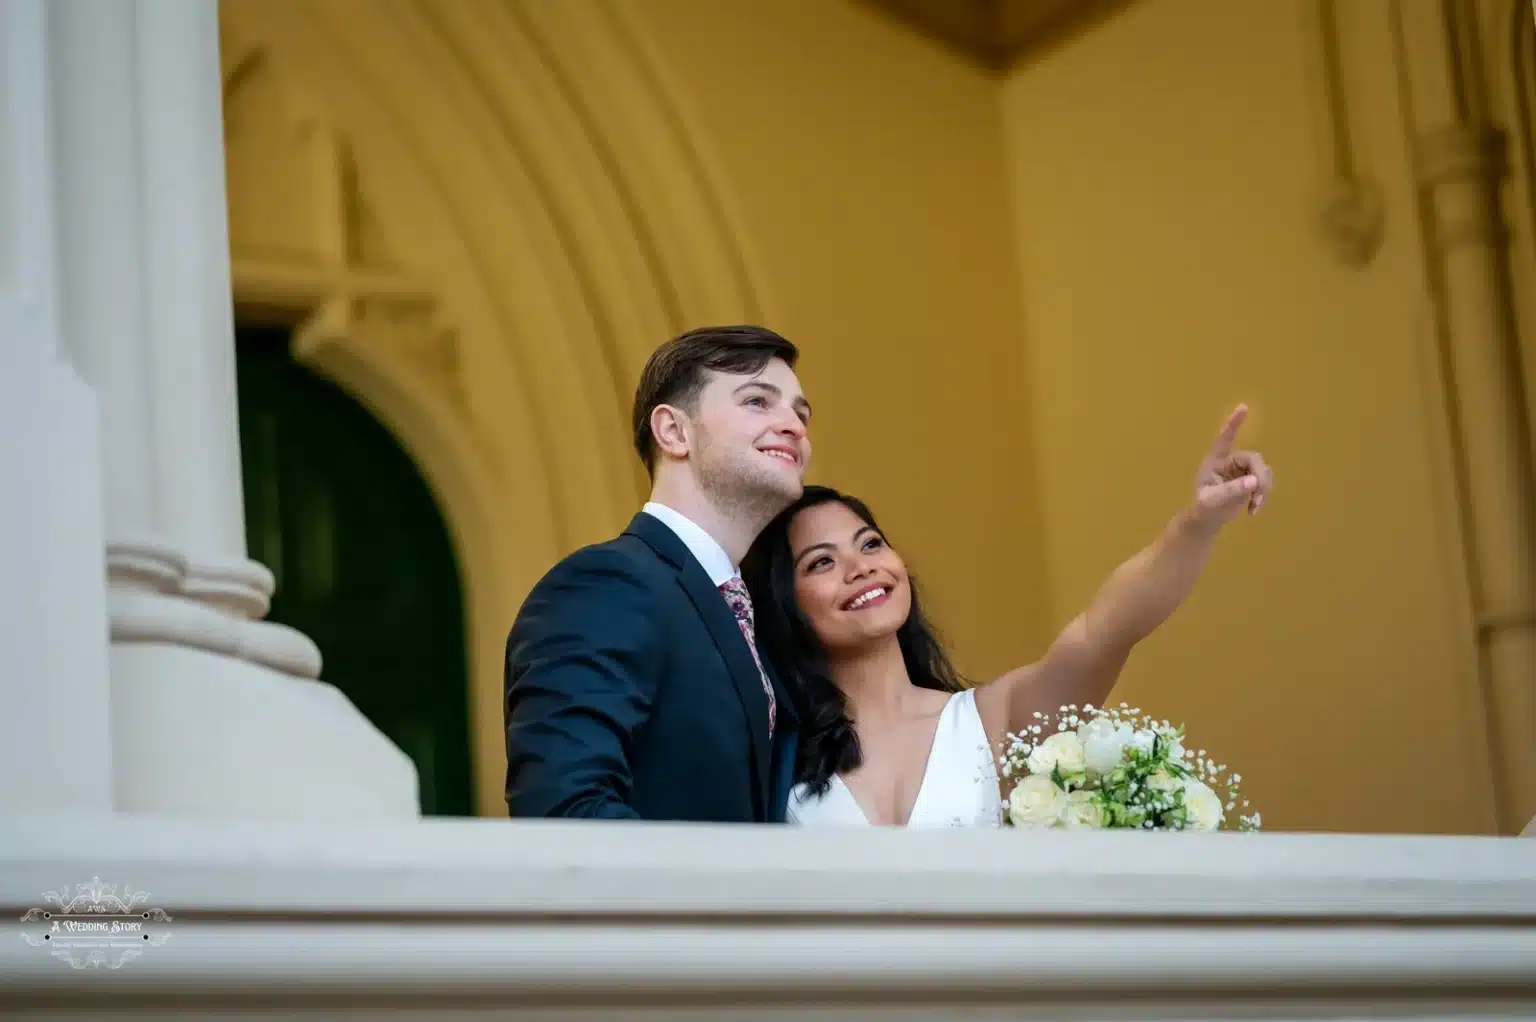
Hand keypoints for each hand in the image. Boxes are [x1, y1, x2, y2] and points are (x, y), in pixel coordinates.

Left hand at [1190, 404, 1273, 529]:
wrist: (1207, 519)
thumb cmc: (1203, 507)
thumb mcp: (1213, 501)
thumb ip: (1232, 490)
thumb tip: (1254, 481)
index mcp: (1216, 460)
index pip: (1225, 438)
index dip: (1234, 423)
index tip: (1243, 407)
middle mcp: (1230, 461)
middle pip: (1255, 459)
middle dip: (1260, 478)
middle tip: (1258, 498)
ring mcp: (1242, 470)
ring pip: (1264, 470)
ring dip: (1264, 489)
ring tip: (1254, 507)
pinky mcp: (1251, 480)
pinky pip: (1265, 481)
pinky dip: (1263, 494)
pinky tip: (1253, 509)